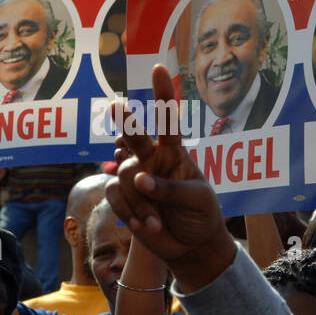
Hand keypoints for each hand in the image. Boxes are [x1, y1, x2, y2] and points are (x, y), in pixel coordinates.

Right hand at [105, 66, 230, 279]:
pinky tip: (143, 227)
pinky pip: (114, 196)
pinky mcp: (123, 198)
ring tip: (155, 223)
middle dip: (127, 122)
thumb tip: (139, 180)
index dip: (163, 95)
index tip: (159, 68)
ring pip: (123, 176)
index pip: (168, 120)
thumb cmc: (200, 215)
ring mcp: (135, 178)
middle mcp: (152, 159)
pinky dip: (128, 212)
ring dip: (139, 203)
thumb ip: (171, 188)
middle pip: (135, 137)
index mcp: (175, 153)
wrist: (190, 246)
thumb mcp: (197, 200)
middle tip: (117, 105)